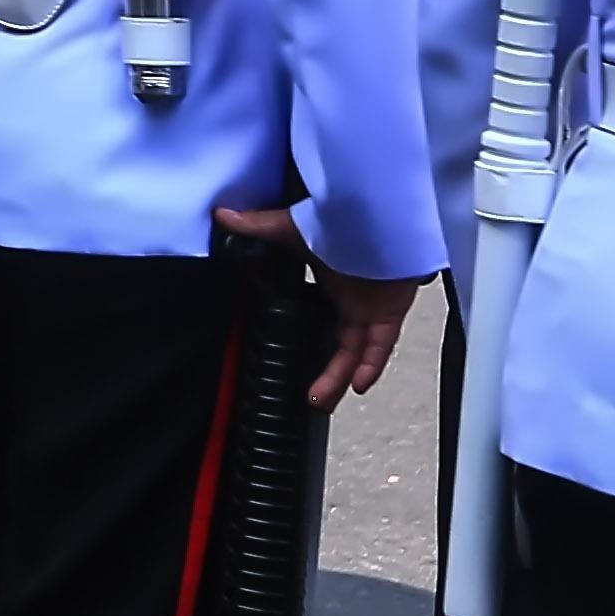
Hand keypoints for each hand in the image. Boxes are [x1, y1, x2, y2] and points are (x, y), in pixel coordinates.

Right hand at [211, 205, 422, 397]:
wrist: (385, 216)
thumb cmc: (348, 219)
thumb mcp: (294, 228)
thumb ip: (260, 226)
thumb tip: (225, 215)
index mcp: (328, 283)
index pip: (315, 314)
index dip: (304, 336)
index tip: (289, 355)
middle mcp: (350, 301)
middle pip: (338, 345)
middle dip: (326, 374)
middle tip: (310, 396)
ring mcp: (370, 308)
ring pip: (355, 352)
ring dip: (341, 377)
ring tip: (322, 399)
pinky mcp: (389, 312)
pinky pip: (380, 346)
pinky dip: (371, 365)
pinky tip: (359, 383)